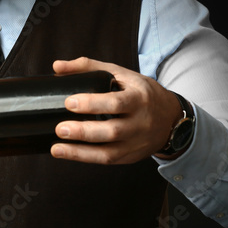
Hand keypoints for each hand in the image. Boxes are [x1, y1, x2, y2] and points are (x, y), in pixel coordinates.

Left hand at [50, 57, 181, 164]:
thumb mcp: (121, 74)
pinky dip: (85, 158)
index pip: (116, 103)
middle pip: (112, 131)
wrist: (171, 118)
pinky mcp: (131, 156)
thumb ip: (89, 67)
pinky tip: (67, 153)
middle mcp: (140, 122)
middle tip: (60, 128)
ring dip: (80, 152)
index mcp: (139, 98)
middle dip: (84, 131)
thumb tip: (57, 67)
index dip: (92, 104)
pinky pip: (108, 160)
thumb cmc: (141, 93)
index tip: (68, 102)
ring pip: (109, 152)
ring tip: (57, 147)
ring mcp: (136, 142)